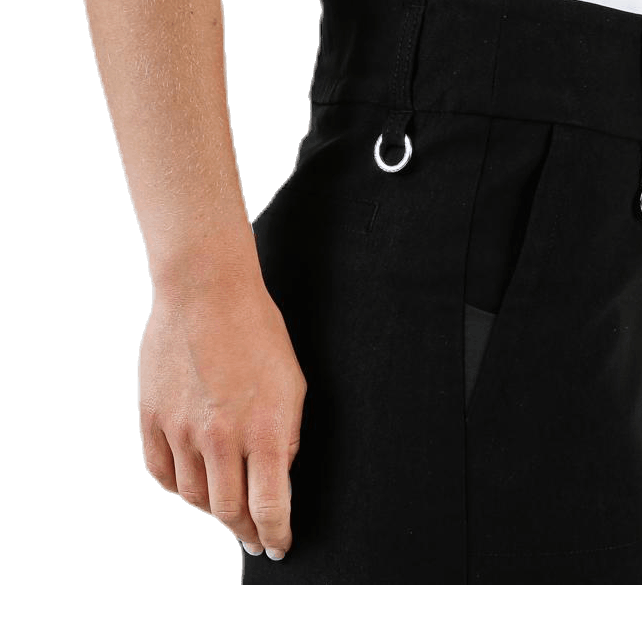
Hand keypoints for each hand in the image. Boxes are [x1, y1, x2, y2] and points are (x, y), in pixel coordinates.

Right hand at [137, 278, 306, 559]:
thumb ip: (287, 435)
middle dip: (246, 533)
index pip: (268, 506)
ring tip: (228, 513)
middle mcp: (220, 438)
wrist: (206, 292)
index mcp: (264, 429)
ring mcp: (180, 430)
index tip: (279, 545)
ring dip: (213, 513)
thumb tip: (278, 473)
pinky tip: (192, 488)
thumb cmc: (258, 331)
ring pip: (193, 497)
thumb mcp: (293, 384)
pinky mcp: (152, 418)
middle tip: (256, 540)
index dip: (276, 534)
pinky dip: (178, 488)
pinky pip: (161, 472)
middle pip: (228, 512)